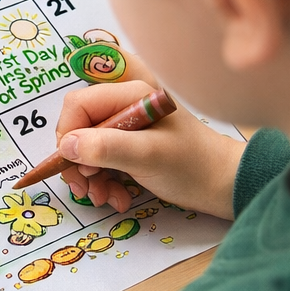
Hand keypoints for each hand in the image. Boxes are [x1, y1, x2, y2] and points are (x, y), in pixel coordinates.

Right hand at [55, 57, 244, 218]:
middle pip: (78, 125)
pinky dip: (103, 180)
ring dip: (89, 175)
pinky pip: (100, 158)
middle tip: (87, 186)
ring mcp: (126, 124)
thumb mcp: (148, 157)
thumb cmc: (191, 166)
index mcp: (131, 93)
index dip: (69, 134)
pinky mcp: (128, 143)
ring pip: (86, 145)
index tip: (75, 164)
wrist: (222, 186)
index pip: (78, 104)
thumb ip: (106, 147)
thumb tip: (67, 146)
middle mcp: (125, 103)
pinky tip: (117, 197)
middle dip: (78, 160)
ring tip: (104, 198)